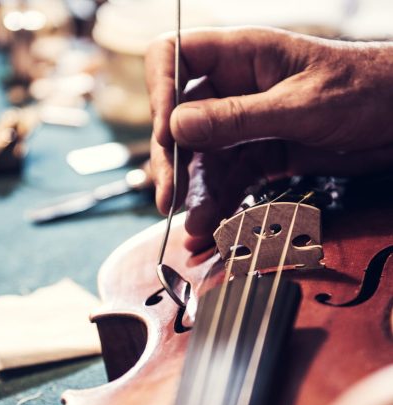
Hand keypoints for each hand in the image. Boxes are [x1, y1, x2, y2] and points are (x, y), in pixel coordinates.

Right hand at [146, 27, 392, 250]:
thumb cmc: (365, 91)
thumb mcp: (300, 106)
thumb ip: (238, 118)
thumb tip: (177, 126)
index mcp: (242, 55)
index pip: (175, 57)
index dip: (160, 92)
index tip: (166, 135)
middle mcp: (235, 88)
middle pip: (180, 119)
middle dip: (173, 161)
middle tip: (170, 198)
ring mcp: (246, 124)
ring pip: (204, 158)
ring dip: (196, 194)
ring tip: (195, 227)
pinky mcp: (261, 154)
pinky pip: (230, 179)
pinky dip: (219, 203)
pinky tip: (211, 225)